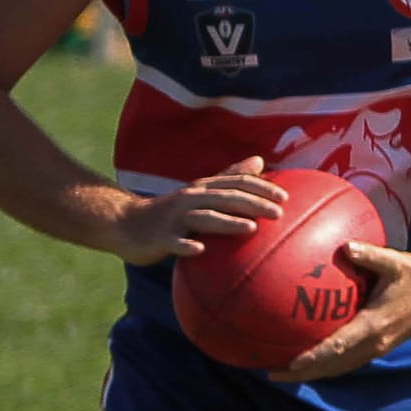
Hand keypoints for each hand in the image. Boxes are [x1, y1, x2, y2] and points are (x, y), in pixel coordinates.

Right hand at [111, 157, 285, 265]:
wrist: (124, 222)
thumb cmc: (169, 211)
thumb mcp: (199, 191)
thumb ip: (228, 177)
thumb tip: (259, 161)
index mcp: (202, 189)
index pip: (236, 182)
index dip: (261, 187)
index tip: (286, 197)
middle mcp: (191, 199)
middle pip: (225, 198)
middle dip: (253, 203)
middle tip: (279, 214)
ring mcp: (175, 219)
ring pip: (204, 218)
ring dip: (228, 222)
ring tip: (251, 228)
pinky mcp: (160, 238)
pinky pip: (175, 242)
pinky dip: (187, 245)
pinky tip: (200, 249)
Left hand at [273, 240, 410, 381]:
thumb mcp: (393, 261)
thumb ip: (368, 254)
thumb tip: (345, 245)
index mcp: (374, 325)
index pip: (338, 347)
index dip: (313, 358)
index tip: (290, 364)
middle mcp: (375, 343)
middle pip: (332, 367)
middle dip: (302, 374)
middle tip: (272, 374)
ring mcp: (378, 349)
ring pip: (339, 368)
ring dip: (312, 374)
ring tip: (282, 373)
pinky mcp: (379, 347)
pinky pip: (347, 361)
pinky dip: (326, 364)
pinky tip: (308, 358)